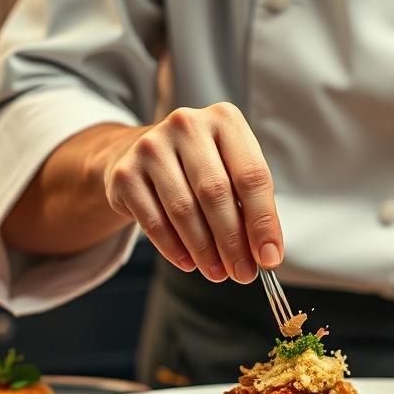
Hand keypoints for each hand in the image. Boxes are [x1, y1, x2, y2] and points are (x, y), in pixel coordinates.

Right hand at [103, 102, 282, 283]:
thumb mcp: (230, 171)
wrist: (139, 153)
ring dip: (205, 250)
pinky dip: (174, 248)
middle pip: (215, 193)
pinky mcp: (125, 173)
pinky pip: (153, 221)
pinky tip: (189, 263)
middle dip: (233, 241)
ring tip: (218, 272)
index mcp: (225, 119)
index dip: (263, 221)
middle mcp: (187, 125)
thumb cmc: (199, 166)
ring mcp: (151, 146)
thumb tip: (265, 253)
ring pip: (184, 210)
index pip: (252, 176)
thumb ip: (249, 206)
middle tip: (243, 273)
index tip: (269, 257)